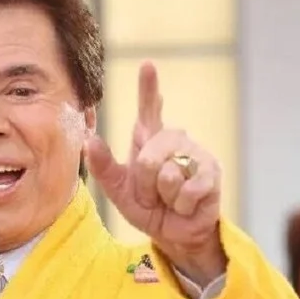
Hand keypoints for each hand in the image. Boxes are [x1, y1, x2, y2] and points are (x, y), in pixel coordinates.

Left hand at [85, 62, 224, 283]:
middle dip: (144, 186)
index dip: (148, 88)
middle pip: (147, 159)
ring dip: (164, 197)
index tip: (147, 65)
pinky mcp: (212, 173)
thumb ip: (102, 167)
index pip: (148, 109)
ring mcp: (196, 154)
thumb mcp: (118, 190)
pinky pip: (187, 191)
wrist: (174, 232)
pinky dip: (182, 206)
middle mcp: (174, 140)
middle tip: (151, 194)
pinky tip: (187, 205)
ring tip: (171, 199)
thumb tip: (87, 140)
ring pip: (168, 176)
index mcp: (149, 139)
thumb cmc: (147, 206)